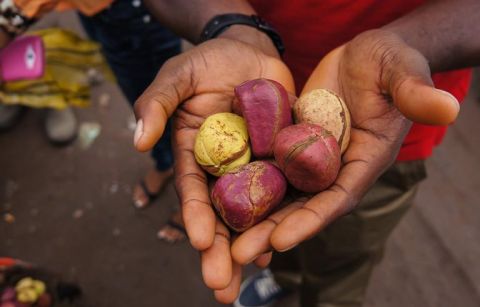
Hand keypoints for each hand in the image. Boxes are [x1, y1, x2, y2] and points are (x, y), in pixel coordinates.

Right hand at [133, 38, 293, 301]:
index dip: (197, 217)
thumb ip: (155, 104)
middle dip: (221, 251)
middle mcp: (223, 166)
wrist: (247, 50)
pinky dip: (281, 218)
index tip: (202, 243)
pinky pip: (283, 190)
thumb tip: (138, 142)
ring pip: (252, 211)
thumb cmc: (206, 61)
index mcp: (194, 152)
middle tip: (222, 289)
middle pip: (222, 213)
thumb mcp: (176, 76)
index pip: (194, 190)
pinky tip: (280, 246)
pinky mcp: (281, 157)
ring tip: (252, 278)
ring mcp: (254, 164)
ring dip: (251, 246)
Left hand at [229, 29, 459, 285]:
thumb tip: (447, 107)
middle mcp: (336, 167)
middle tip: (239, 255)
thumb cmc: (390, 61)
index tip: (281, 240)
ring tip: (223, 239)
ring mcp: (312, 157)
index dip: (311, 220)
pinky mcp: (292, 142)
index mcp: (364, 160)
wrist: (365, 54)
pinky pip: (268, 167)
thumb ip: (416, 92)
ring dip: (254, 216)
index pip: (338, 197)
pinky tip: (220, 198)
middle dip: (272, 231)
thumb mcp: (402, 71)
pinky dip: (247, 184)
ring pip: (281, 193)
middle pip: (303, 206)